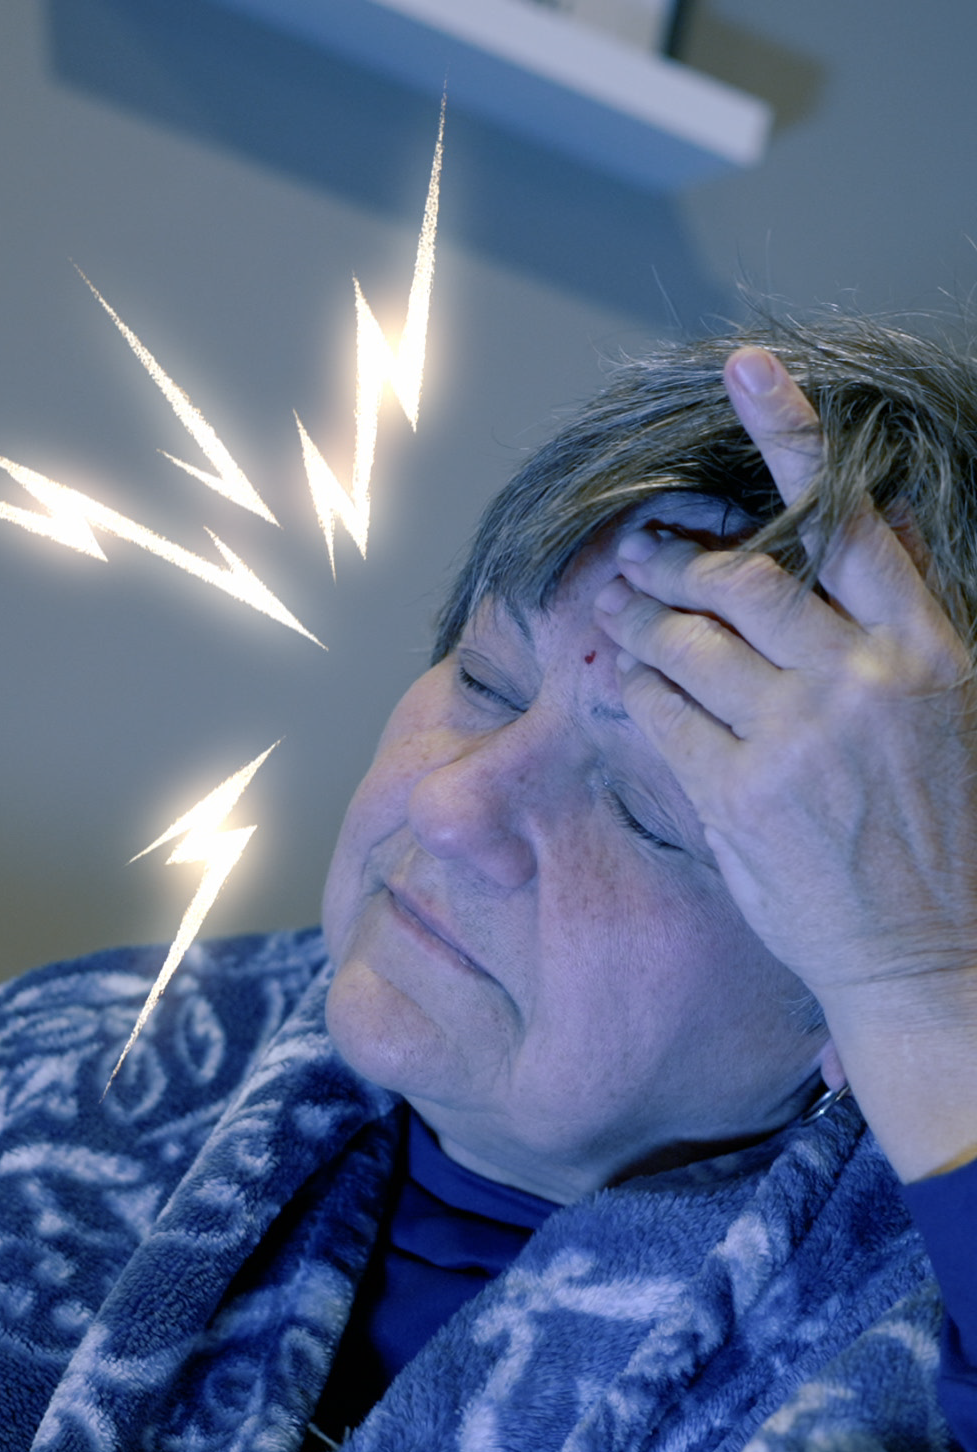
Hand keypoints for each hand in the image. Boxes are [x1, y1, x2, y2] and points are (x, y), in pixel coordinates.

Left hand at [593, 346, 976, 1179]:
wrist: (935, 959)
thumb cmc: (951, 842)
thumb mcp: (956, 719)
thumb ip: (892, 643)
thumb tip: (823, 583)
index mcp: (927, 651)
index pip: (849, 520)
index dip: (791, 437)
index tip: (747, 371)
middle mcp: (860, 681)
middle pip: (743, 576)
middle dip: (683, 559)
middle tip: (647, 555)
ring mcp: (795, 739)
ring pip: (689, 639)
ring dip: (647, 619)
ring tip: (628, 613)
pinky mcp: (737, 798)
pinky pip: (662, 713)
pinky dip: (640, 689)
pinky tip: (638, 687)